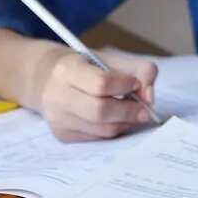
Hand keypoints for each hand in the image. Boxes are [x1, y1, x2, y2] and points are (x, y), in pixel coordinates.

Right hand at [29, 46, 157, 142]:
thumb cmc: (86, 67)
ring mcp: (58, 119)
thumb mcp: (111, 59)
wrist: (48, 79)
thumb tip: (150, 98)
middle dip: (128, 111)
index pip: (101, 83)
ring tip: (133, 114)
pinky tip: (116, 120)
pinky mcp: (62, 135)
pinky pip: (96, 138)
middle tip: (144, 110)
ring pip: (100, 129)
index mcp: (69, 69)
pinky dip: (112, 130)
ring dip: (124, 123)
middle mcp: (57, 96)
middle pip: (99, 111)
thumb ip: (140, 70)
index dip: (125, 85)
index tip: (136, 84)